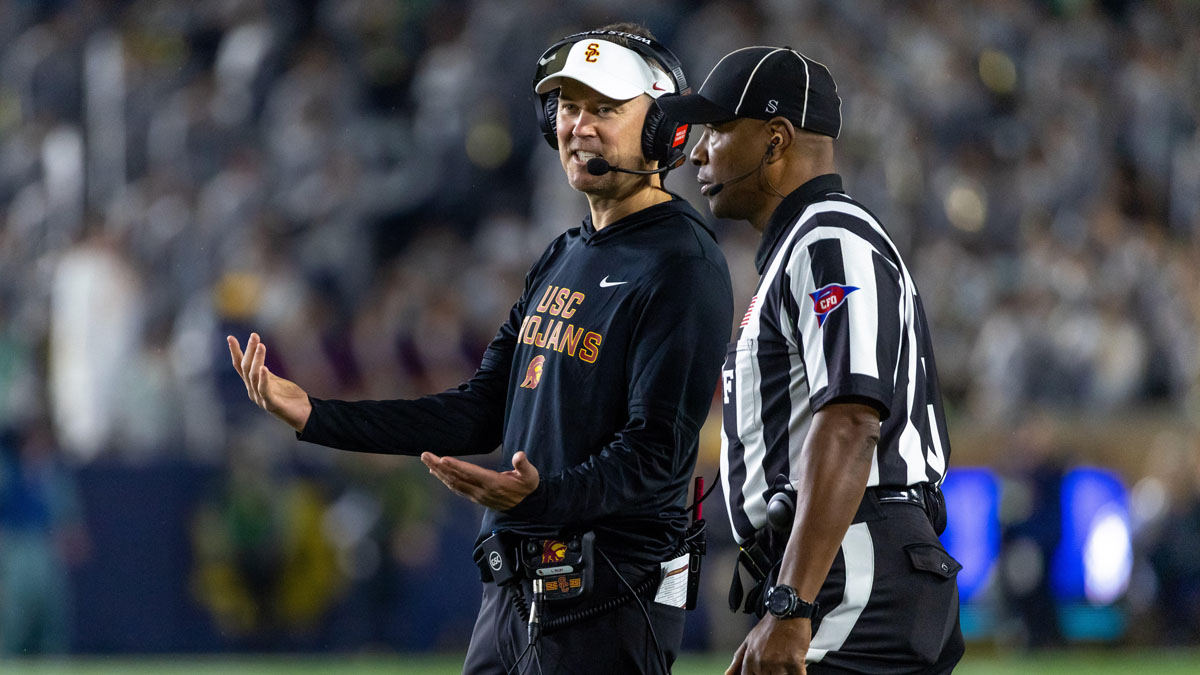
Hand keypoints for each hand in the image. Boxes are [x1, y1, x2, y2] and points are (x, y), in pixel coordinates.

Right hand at [228, 333, 311, 431]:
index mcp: (253, 385)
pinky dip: (263, 378)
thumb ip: (265, 373)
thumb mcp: (276, 381)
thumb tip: (258, 360)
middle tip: (254, 335)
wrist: (304, 415)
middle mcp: (252, 391)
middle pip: (246, 368)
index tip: (230, 337)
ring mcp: (260, 398)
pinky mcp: (271, 404)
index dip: (235, 352)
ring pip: (254, 376)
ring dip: (257, 359)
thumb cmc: (290, 397)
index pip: (240, 366)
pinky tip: (264, 368)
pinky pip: (264, 390)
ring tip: (261, 345)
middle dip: (249, 351)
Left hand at [421, 450, 538, 509]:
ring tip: (426, 460)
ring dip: (438, 472)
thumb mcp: (531, 476)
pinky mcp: (474, 496)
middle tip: (425, 455)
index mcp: (494, 484)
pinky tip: (436, 471)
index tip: (442, 459)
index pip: (472, 474)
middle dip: (439, 466)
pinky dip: (444, 479)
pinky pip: (456, 487)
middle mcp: (482, 491)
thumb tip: (519, 455)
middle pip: (457, 478)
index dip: (457, 466)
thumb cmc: (528, 486)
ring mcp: (477, 495)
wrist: (526, 506)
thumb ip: (524, 465)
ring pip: (453, 483)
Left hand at [726, 615, 810, 674]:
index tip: (760, 673)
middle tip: (775, 664)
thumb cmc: (770, 626)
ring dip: (784, 673)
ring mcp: (779, 664)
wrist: (786, 611)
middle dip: (771, 673)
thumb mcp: (749, 640)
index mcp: (750, 659)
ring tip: (785, 664)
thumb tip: (728, 674)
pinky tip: (796, 667)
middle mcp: (763, 663)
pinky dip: (798, 673)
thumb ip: (738, 660)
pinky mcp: (795, 663)